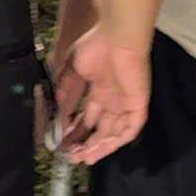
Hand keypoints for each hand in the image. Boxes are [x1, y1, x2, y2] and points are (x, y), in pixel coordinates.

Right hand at [47, 26, 150, 164]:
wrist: (117, 38)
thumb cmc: (94, 48)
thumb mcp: (71, 71)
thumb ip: (65, 93)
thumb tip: (58, 114)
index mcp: (99, 90)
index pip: (88, 117)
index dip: (75, 131)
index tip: (62, 142)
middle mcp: (112, 100)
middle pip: (100, 129)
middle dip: (85, 143)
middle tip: (71, 155)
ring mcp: (125, 104)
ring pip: (113, 133)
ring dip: (99, 147)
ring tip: (83, 158)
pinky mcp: (137, 106)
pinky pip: (129, 129)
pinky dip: (116, 141)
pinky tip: (100, 149)